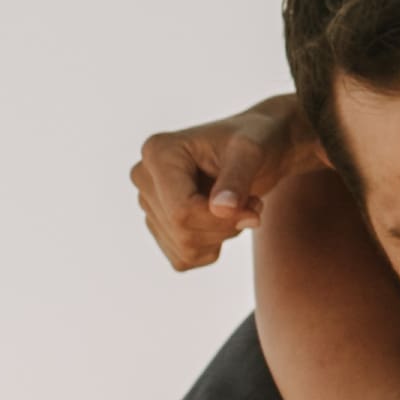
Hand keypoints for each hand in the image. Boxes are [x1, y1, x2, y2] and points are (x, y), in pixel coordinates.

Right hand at [132, 93, 304, 270]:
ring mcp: (148, 204)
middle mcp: (144, 178)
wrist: (254, 152)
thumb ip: (237, 178)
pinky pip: (184, 259)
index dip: (221, 220)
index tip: (254, 208)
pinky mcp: (159, 227)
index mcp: (158, 153)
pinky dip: (211, 248)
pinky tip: (222, 221)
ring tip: (238, 207)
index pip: (181, 211)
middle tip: (251, 204)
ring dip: (222, 236)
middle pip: (182, 231)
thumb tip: (221, 209)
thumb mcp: (252, 151)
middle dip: (225, 227)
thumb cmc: (253, 140)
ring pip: (184, 248)